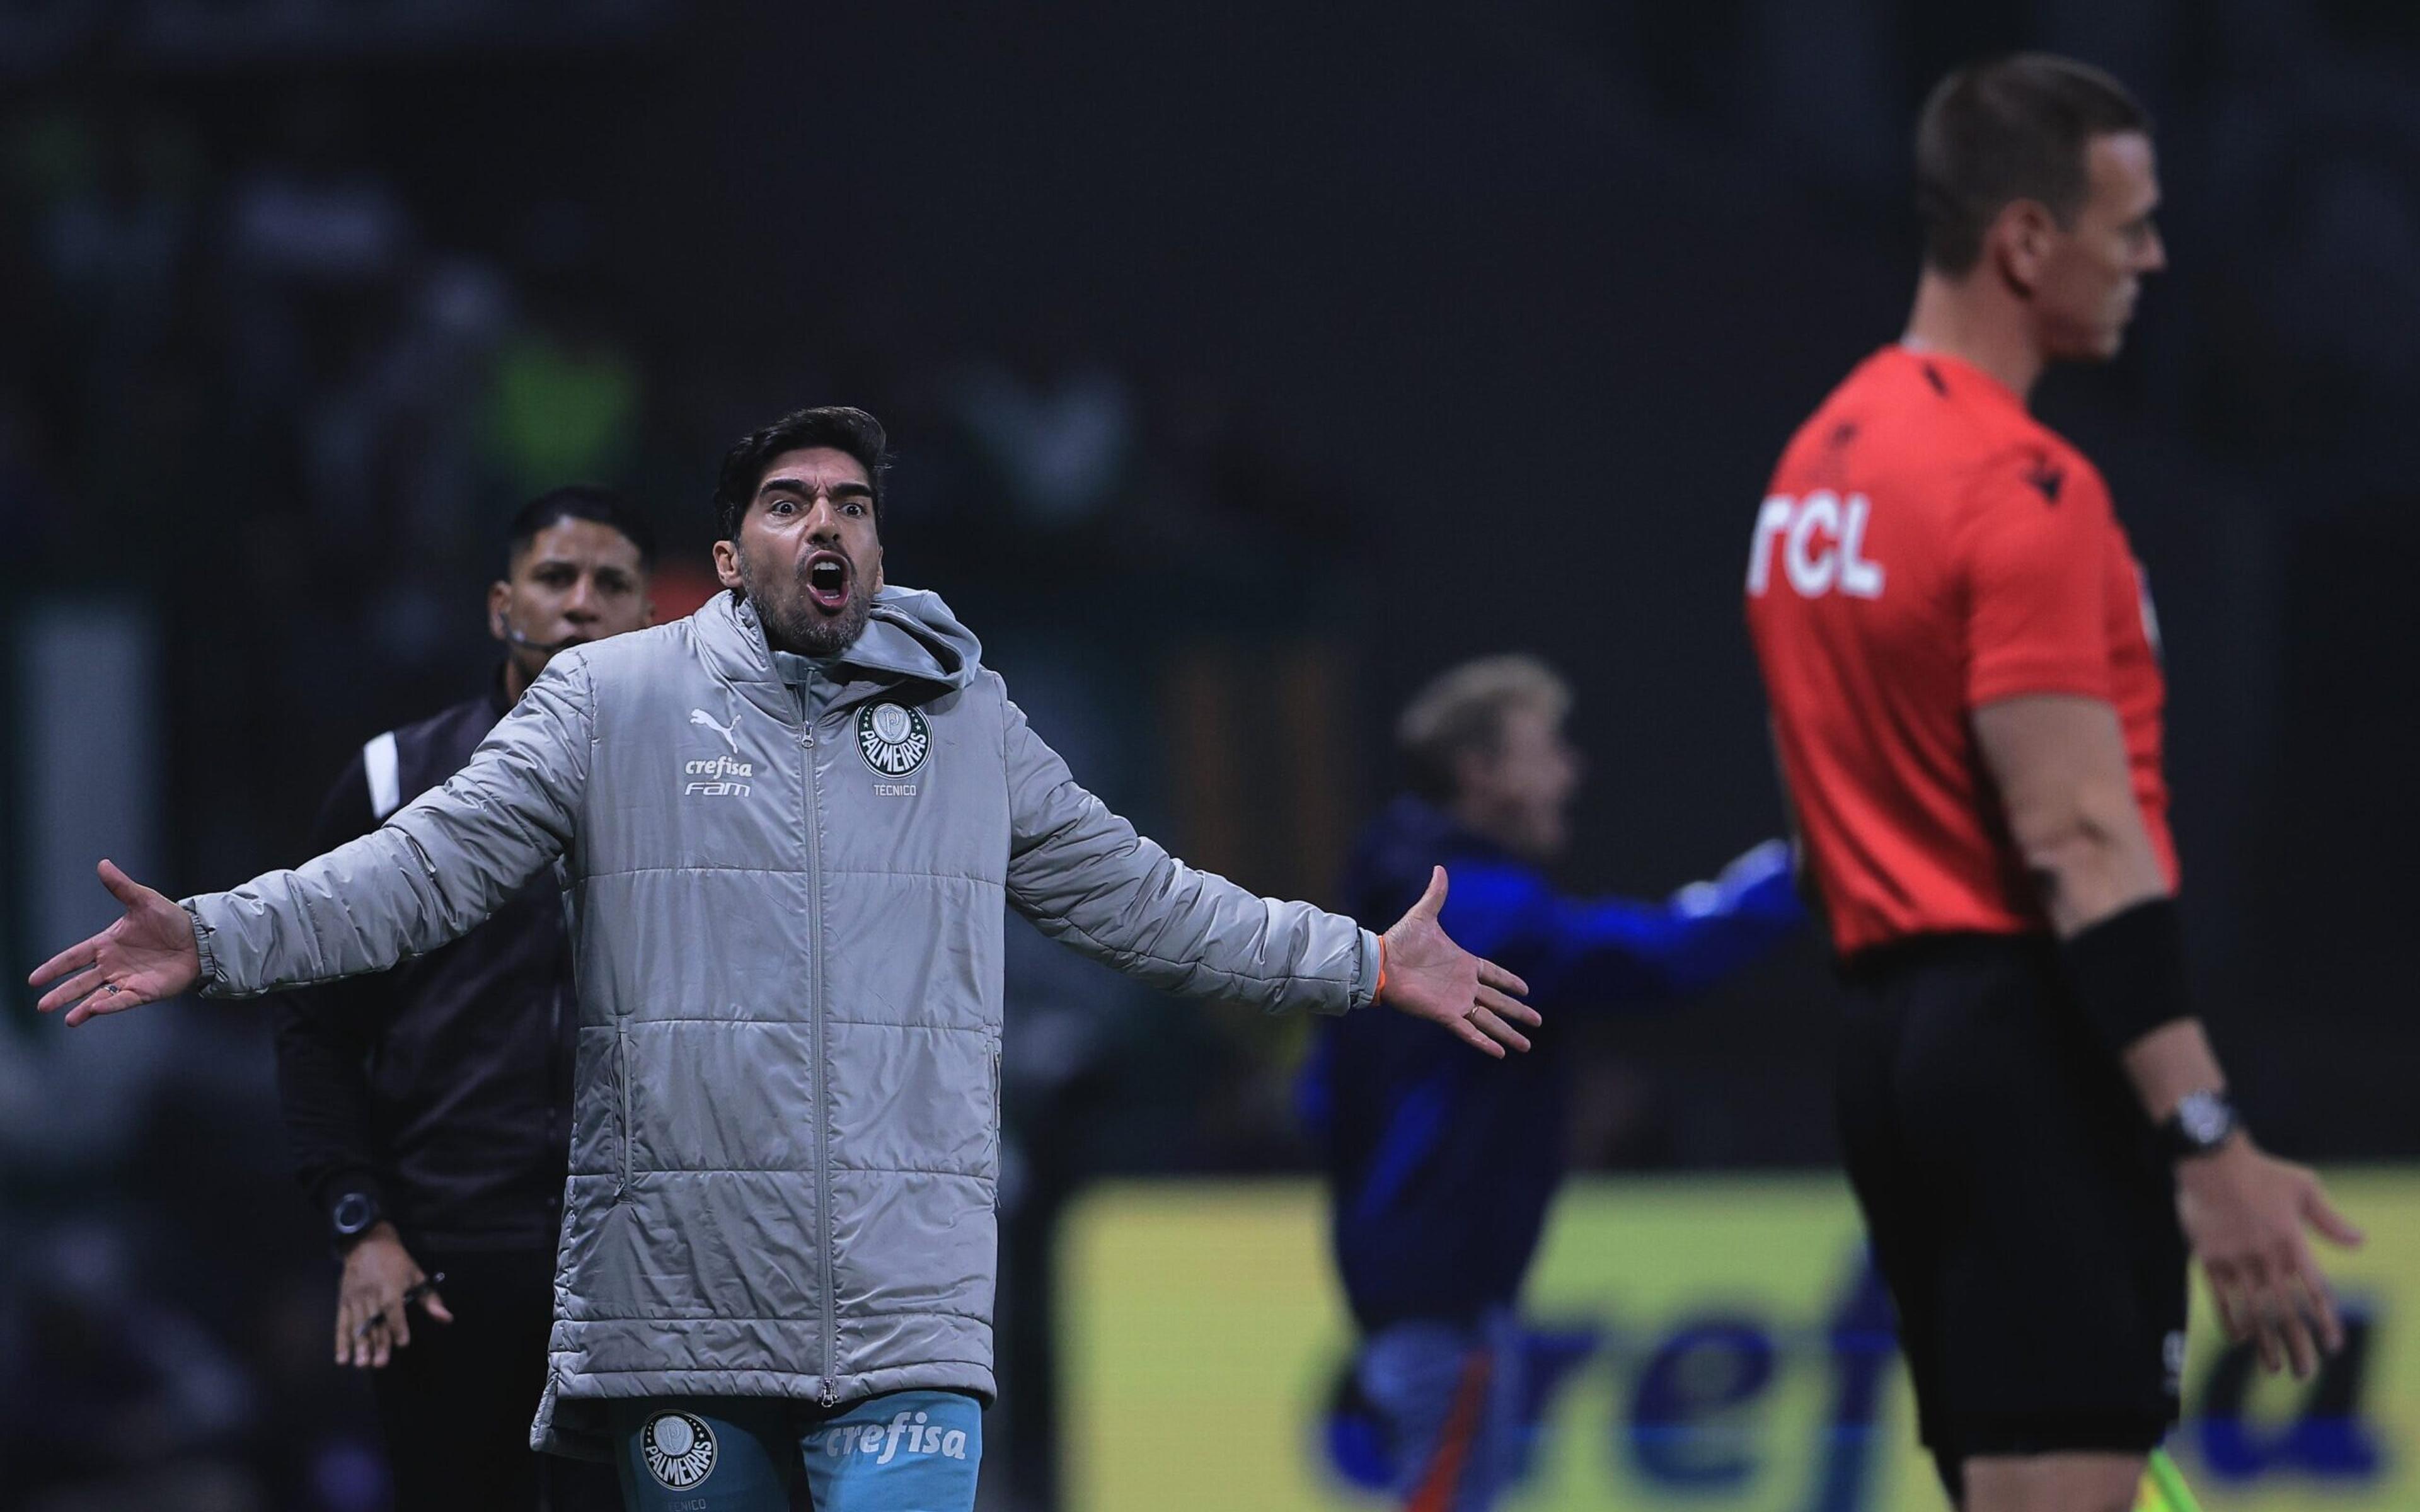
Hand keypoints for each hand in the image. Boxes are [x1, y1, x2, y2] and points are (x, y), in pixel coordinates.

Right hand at [29, 861, 201, 1024]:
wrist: (199, 938)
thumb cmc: (171, 920)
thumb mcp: (144, 900)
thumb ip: (121, 886)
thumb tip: (103, 864)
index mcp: (107, 944)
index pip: (73, 957)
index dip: (54, 968)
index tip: (33, 979)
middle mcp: (112, 965)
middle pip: (80, 982)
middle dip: (61, 994)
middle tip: (42, 1006)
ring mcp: (127, 979)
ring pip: (98, 996)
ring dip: (82, 1007)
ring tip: (67, 1018)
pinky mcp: (144, 991)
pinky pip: (123, 999)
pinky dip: (111, 1004)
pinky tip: (96, 1009)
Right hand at [337, 1224, 452, 1368]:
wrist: (366, 1243)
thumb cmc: (397, 1261)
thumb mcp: (417, 1275)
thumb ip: (430, 1299)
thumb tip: (447, 1319)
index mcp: (390, 1287)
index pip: (393, 1309)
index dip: (398, 1325)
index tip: (402, 1343)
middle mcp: (371, 1295)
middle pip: (374, 1322)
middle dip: (377, 1343)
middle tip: (380, 1363)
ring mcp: (355, 1300)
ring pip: (357, 1326)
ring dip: (359, 1346)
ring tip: (361, 1364)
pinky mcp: (343, 1302)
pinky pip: (341, 1325)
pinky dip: (340, 1342)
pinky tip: (342, 1359)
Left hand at [1378, 866, 1538, 1057]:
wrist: (1381, 962)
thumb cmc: (1400, 941)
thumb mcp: (1423, 916)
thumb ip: (1436, 894)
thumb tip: (1440, 867)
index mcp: (1464, 963)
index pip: (1494, 974)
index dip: (1509, 981)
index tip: (1526, 990)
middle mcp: (1464, 985)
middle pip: (1498, 1002)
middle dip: (1518, 1013)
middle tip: (1538, 1022)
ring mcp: (1456, 1001)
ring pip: (1489, 1020)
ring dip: (1508, 1033)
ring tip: (1527, 1045)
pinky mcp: (1444, 1014)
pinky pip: (1469, 1031)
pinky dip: (1484, 1041)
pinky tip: (1500, 1052)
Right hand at [2175, 1138, 2363, 1378]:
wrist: (2210, 1159)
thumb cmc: (2261, 1171)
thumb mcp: (2304, 1187)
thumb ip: (2330, 1219)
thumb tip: (2361, 1242)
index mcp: (2292, 1242)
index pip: (2315, 1292)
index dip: (2325, 1321)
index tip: (2333, 1346)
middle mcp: (2266, 1257)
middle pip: (2285, 1311)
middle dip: (2297, 1346)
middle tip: (2305, 1373)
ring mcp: (2235, 1260)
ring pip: (2254, 1311)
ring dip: (2266, 1344)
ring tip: (2274, 1369)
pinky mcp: (2209, 1258)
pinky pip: (2220, 1297)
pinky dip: (2231, 1321)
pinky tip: (2240, 1340)